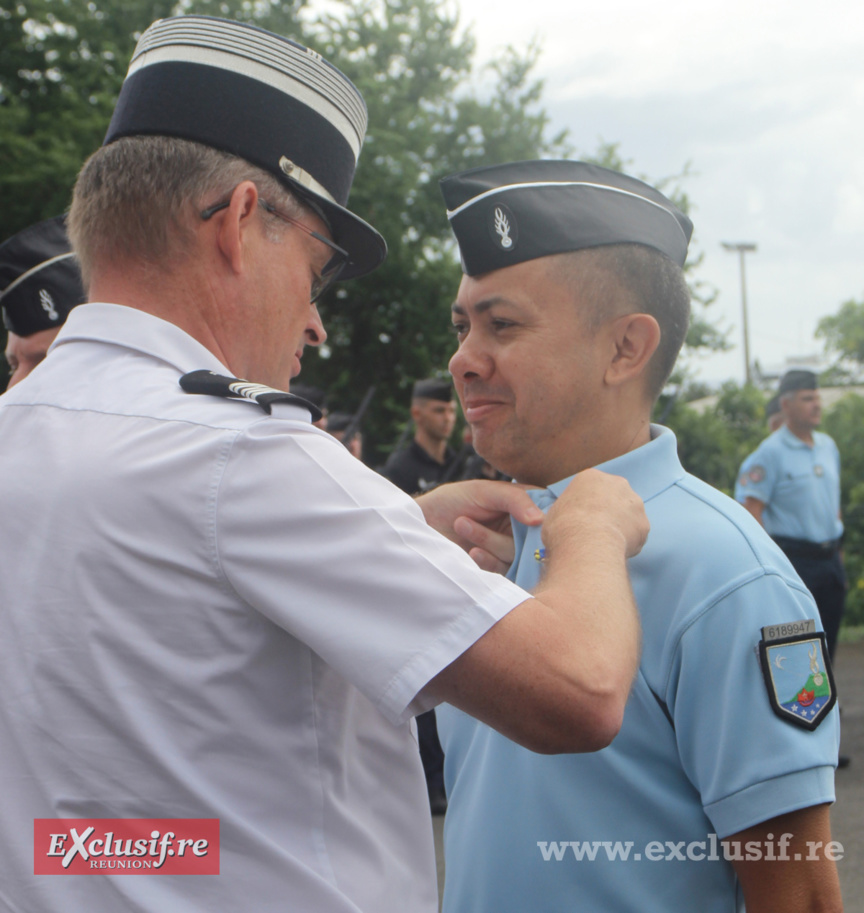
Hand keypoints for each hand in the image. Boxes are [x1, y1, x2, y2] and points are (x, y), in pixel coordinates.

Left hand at [416, 480, 543, 573]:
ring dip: (488, 542)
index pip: (550, 513)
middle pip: (534, 540)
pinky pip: (505, 572)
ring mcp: (509, 550)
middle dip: (502, 532)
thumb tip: (540, 519)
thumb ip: (515, 500)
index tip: (530, 522)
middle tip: (466, 520)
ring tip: (461, 524)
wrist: (423, 526)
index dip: (545, 519)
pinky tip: (471, 552)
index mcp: (525, 506)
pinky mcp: (497, 569)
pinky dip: (488, 561)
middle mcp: (522, 529)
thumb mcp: (483, 491)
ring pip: (517, 556)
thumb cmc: (452, 501)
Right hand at [543, 469, 648, 559]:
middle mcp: (617, 484)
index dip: (587, 507)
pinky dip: (629, 544)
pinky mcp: (644, 524)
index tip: (581, 521)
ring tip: (605, 545)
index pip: (592, 490)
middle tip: (596, 532)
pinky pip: (636, 535)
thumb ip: (565, 512)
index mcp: (591, 477)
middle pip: (614, 498)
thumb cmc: (564, 527)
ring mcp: (634, 502)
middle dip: (608, 513)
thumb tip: (564, 521)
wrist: (587, 542)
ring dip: (620, 528)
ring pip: (628, 516)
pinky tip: (615, 552)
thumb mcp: (553, 514)